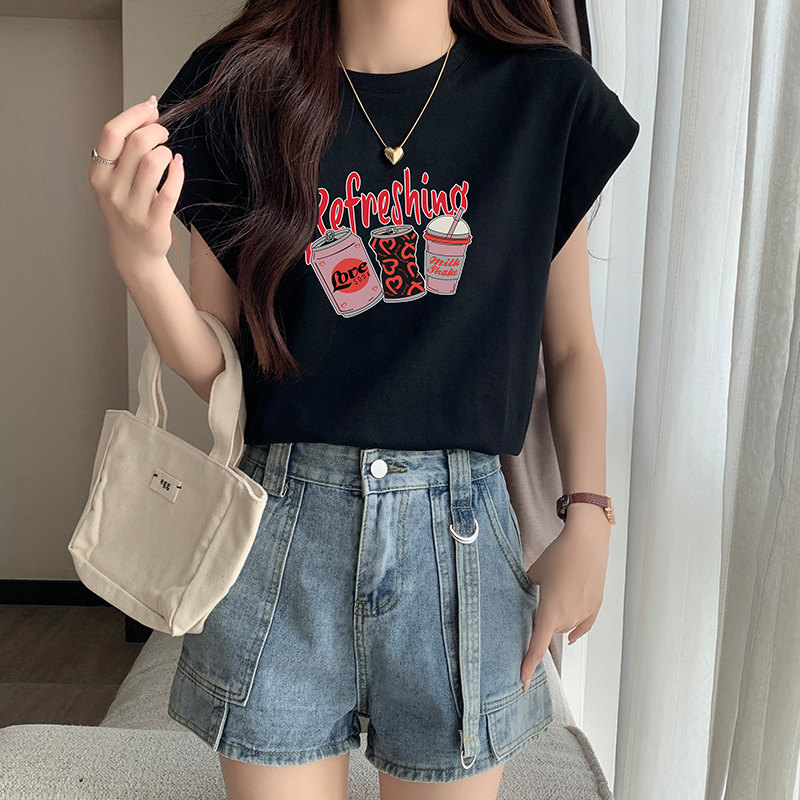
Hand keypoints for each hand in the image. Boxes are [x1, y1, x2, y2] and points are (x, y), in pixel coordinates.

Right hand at [88, 97, 183, 269]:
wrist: (133, 251)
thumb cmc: (127, 207)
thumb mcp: (116, 178)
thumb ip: (127, 146)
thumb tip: (149, 107)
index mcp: (99, 174)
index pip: (111, 133)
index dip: (134, 114)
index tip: (151, 107)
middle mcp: (112, 190)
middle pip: (135, 143)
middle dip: (155, 131)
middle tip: (163, 134)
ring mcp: (133, 208)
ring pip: (153, 163)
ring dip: (166, 152)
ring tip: (167, 155)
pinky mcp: (154, 222)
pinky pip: (170, 190)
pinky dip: (178, 172)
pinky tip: (178, 165)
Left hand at [519, 503, 609, 688]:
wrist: (586, 542)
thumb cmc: (560, 555)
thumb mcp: (534, 572)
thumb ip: (528, 589)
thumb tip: (525, 594)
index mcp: (550, 612)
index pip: (537, 646)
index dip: (529, 665)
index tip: (523, 681)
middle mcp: (568, 618)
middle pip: (550, 630)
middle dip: (543, 621)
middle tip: (539, 600)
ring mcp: (584, 614)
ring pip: (566, 625)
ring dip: (558, 617)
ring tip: (557, 591)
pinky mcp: (595, 606)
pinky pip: (582, 625)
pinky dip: (575, 628)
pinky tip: (571, 635)